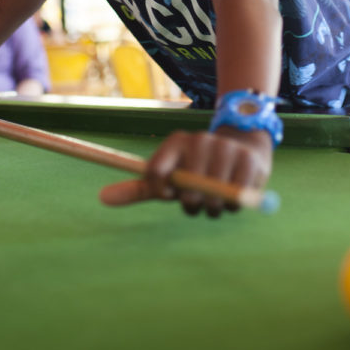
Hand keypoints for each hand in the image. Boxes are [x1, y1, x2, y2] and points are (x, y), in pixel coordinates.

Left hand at [99, 127, 272, 217]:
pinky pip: (237, 197)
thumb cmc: (197, 169)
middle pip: (187, 192)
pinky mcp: (248, 160)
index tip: (170, 194)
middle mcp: (199, 141)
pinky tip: (235, 194)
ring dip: (214, 208)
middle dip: (192, 205)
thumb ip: (138, 189)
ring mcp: (225, 148)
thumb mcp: (168, 177)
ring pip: (213, 198)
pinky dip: (234, 205)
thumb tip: (101, 198)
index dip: (162, 191)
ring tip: (216, 199)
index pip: (154, 173)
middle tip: (198, 201)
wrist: (242, 146)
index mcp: (175, 143)